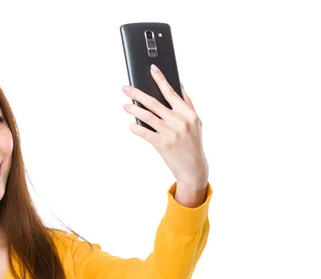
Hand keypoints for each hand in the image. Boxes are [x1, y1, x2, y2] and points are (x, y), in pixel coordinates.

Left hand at [122, 65, 208, 188]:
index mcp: (188, 113)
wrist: (193, 168)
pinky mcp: (162, 144)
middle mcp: (180, 121)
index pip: (171, 92)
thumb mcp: (196, 122)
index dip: (160, 79)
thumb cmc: (193, 143)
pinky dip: (135, 128)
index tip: (152, 69)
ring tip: (124, 106)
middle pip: (154, 102)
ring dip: (133, 110)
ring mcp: (171, 132)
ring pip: (146, 116)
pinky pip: (144, 132)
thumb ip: (187, 104)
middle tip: (125, 88)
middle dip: (137, 94)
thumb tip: (178, 85)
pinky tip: (130, 125)